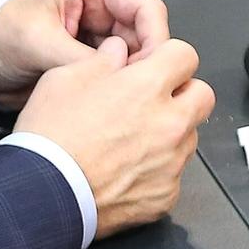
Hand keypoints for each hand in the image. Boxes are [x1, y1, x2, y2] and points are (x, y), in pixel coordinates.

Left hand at [0, 0, 169, 108]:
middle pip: (149, 35)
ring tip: (120, 100)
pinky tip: (110, 101)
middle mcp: (106, 4)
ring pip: (141, 57)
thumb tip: (114, 77)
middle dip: (144, 65)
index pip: (146, 8)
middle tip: (134, 93)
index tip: (151, 71)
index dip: (155, 41)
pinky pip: (124, 72)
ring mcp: (105, 31)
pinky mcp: (101, 56)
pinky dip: (120, 86)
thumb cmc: (1, 37)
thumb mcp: (37, 43)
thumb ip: (77, 58)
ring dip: (131, 78)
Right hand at [14, 36, 214, 238]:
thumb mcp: (64, 79)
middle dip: (182, 93)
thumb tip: (117, 53)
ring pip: (190, 136)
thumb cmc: (50, 139)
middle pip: (203, 95)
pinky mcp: (166, 195)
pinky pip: (173, 174)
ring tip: (131, 140)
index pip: (186, 55)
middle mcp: (169, 123)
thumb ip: (101, 61)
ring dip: (171, 132)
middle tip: (153, 100)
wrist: (44, 194)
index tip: (155, 66)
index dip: (168, 57)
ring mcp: (171, 162)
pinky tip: (125, 170)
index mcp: (147, 88)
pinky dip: (156, 170)